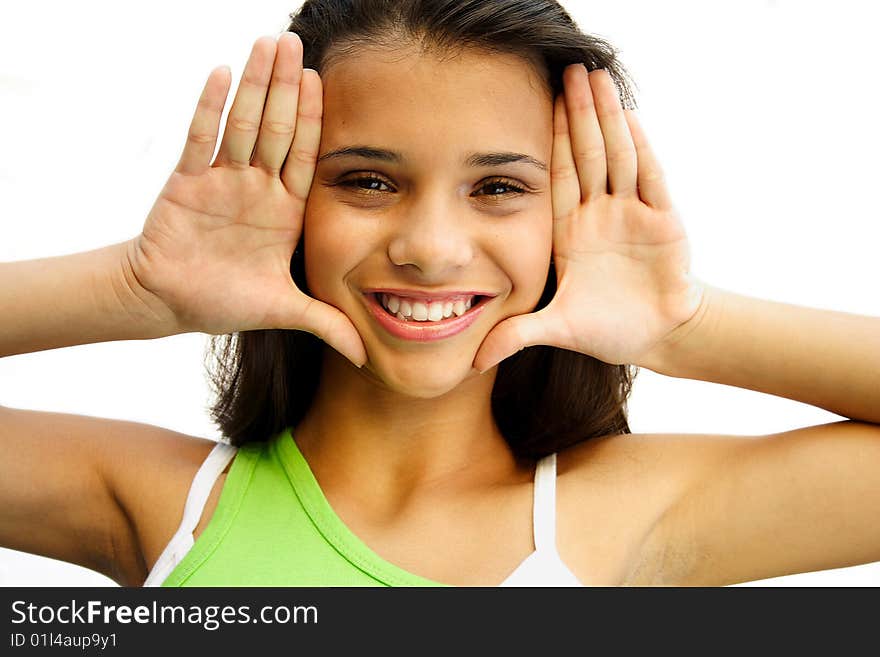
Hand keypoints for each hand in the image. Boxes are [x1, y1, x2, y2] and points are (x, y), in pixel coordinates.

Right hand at [126, 33, 365, 366]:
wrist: (170, 301)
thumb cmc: (224, 301)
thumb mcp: (284, 311)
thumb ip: (326, 325)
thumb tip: (367, 358)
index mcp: (284, 210)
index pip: (307, 157)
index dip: (316, 121)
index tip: (326, 84)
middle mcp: (257, 187)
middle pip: (278, 128)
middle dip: (287, 87)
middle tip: (296, 42)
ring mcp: (222, 180)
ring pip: (243, 123)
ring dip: (255, 84)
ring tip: (267, 43)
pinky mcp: (186, 182)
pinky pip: (200, 138)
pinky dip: (210, 108)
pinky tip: (223, 73)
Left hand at [473, 64, 704, 371]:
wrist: (658, 337)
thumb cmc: (609, 329)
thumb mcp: (557, 328)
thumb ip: (517, 336)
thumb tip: (473, 363)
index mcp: (570, 233)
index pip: (557, 176)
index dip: (549, 139)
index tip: (539, 102)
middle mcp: (600, 216)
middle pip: (587, 154)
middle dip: (577, 113)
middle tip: (569, 68)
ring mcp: (632, 215)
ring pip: (617, 156)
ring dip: (607, 118)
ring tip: (597, 77)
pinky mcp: (664, 223)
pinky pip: (650, 180)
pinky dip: (641, 150)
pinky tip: (630, 118)